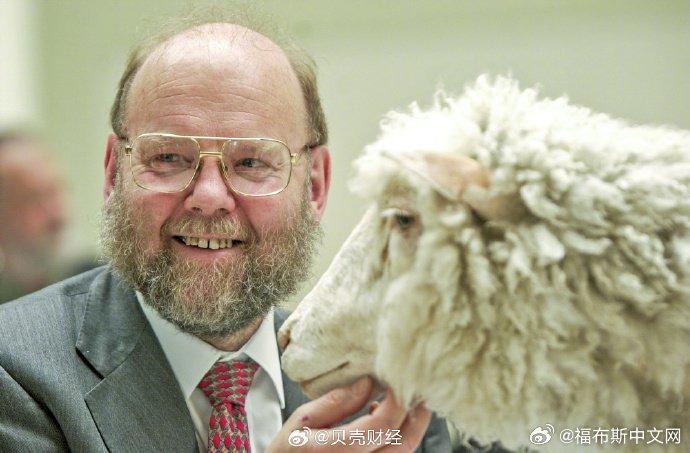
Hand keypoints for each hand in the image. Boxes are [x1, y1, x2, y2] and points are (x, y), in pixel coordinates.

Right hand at [267, 377, 430, 451]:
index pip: (381, 427)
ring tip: (403, 401)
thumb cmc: (288, 451)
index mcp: (334, 452)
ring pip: (403, 452)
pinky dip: (399, 437)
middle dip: (417, 414)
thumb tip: (368, 382)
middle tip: (420, 388)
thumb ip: (335, 402)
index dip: (398, 401)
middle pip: (403, 444)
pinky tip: (386, 420)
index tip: (401, 378)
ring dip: (411, 425)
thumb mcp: (301, 420)